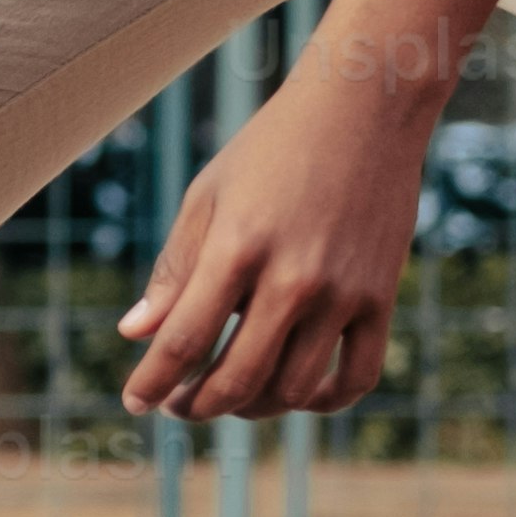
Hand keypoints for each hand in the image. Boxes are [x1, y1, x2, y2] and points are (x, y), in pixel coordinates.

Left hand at [116, 73, 430, 421]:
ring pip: (291, 390)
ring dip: (251, 408)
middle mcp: (292, 277)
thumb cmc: (272, 147)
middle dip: (195, 405)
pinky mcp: (382, 297)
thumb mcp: (209, 195)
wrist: (364, 108)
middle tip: (178, 405)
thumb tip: (134, 334)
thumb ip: (174, 269)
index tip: (133, 403)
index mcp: (237, 246)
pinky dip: (323, 402)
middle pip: (235, 379)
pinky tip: (294, 393)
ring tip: (229, 394)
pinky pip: (356, 379)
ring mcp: (343, 292)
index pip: (182, 341)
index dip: (151, 383)